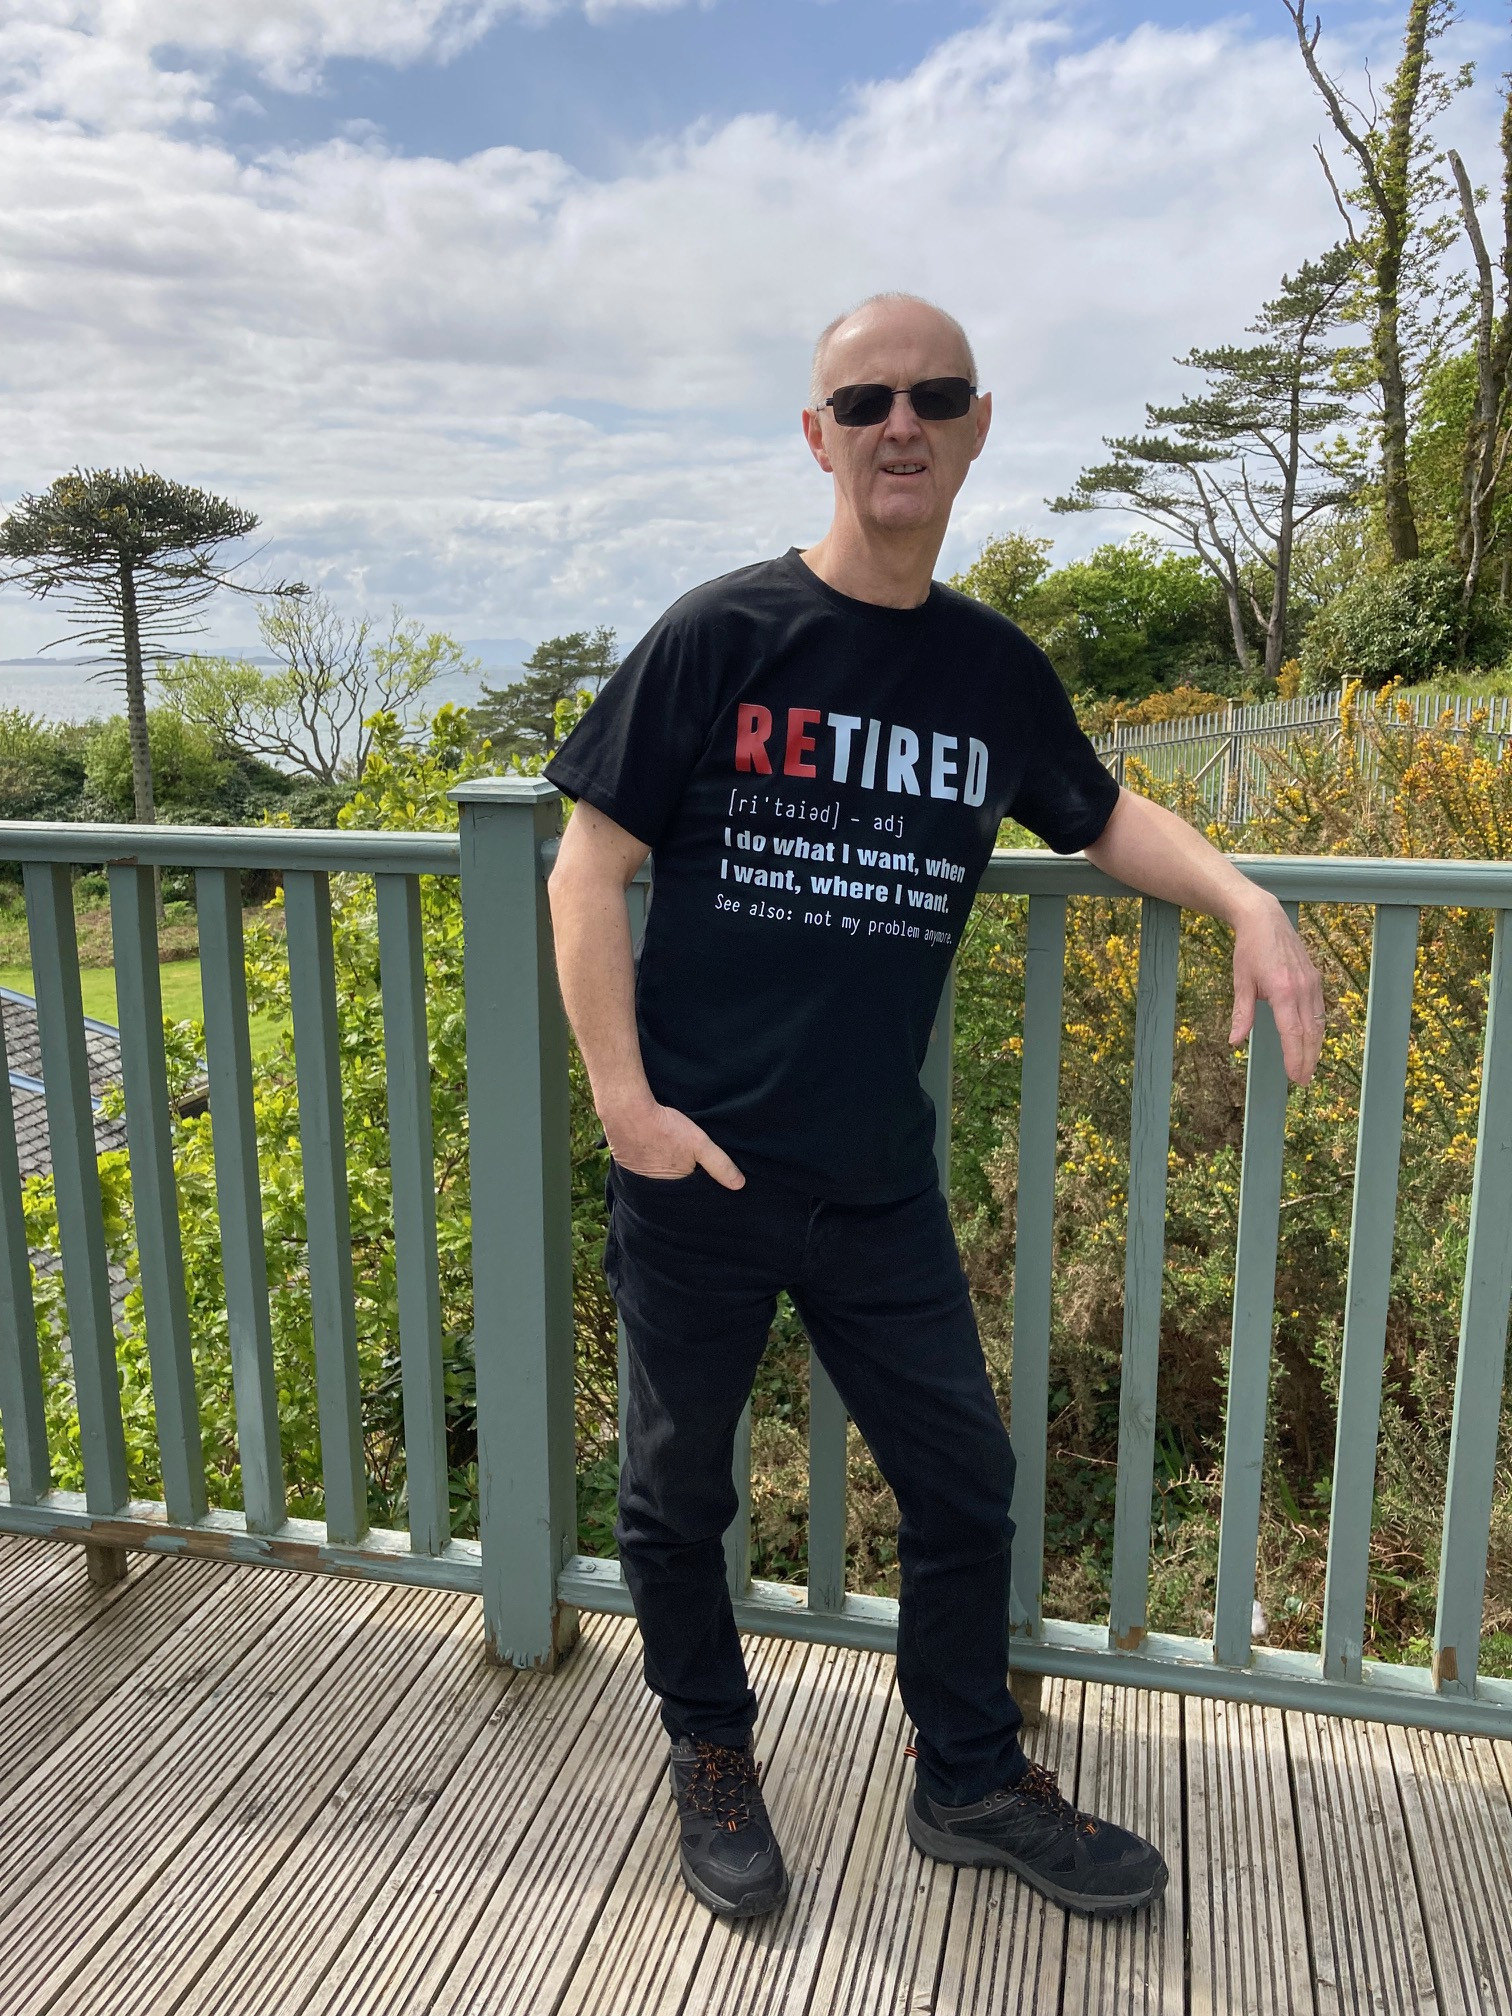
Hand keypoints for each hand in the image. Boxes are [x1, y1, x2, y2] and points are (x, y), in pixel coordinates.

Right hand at [606, 1099, 745, 1189]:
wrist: (627, 1111)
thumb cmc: (665, 1128)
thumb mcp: (699, 1144)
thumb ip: (719, 1164)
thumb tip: (739, 1185)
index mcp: (672, 1189)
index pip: (690, 1194)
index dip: (698, 1185)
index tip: (704, 1176)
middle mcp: (653, 1189)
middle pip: (673, 1188)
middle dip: (681, 1180)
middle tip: (687, 1164)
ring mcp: (637, 1177)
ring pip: (657, 1179)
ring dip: (664, 1172)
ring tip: (671, 1157)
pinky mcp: (626, 1164)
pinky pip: (642, 1169)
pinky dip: (650, 1162)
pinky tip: (655, 1151)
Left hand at [1229, 895, 1324, 1084]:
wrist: (1265, 918)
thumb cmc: (1249, 950)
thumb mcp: (1241, 982)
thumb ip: (1242, 1013)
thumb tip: (1235, 1041)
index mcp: (1283, 990)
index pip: (1292, 1032)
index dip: (1294, 1057)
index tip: (1293, 1076)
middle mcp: (1302, 988)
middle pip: (1310, 1032)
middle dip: (1307, 1059)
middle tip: (1301, 1080)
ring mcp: (1312, 982)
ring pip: (1318, 1023)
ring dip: (1314, 1047)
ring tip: (1307, 1066)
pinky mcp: (1316, 978)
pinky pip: (1319, 1010)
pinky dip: (1316, 1029)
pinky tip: (1310, 1041)